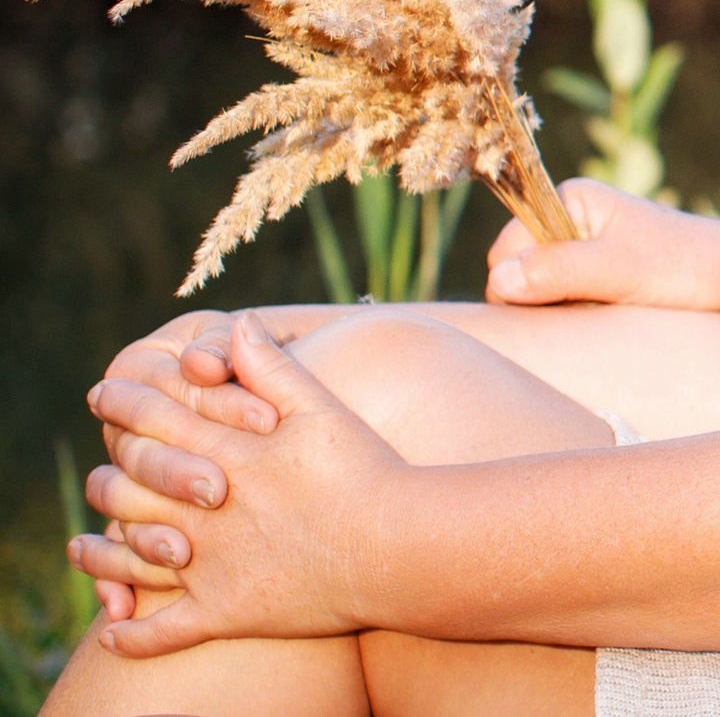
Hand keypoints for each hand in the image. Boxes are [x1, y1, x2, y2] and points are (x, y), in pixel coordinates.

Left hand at [70, 314, 401, 655]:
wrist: (396, 544)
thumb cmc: (365, 471)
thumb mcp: (320, 408)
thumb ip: (270, 366)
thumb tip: (237, 324)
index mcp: (226, 454)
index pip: (154, 422)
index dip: (124, 404)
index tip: (101, 394)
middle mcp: (204, 509)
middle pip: (129, 487)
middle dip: (107, 477)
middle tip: (97, 474)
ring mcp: (209, 564)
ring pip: (132, 556)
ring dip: (100, 555)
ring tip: (83, 551)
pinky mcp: (225, 612)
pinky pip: (162, 631)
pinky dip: (132, 635)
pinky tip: (114, 630)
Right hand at [486, 169, 719, 309]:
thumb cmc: (691, 266)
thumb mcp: (624, 271)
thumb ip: (561, 272)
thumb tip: (502, 281)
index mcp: (570, 200)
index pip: (505, 256)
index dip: (521, 291)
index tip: (569, 304)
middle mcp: (571, 219)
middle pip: (517, 277)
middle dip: (542, 304)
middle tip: (595, 311)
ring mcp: (585, 247)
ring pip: (539, 296)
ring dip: (564, 313)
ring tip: (609, 312)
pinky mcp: (600, 273)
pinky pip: (565, 303)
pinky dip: (580, 317)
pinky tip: (613, 319)